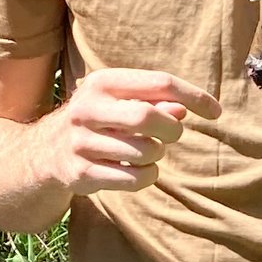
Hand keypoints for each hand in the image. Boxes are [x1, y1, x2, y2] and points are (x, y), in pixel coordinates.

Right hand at [43, 65, 217, 196]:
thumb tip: (182, 109)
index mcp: (102, 83)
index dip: (194, 96)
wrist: (46, 151)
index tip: (216, 112)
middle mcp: (87, 110)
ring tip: (148, 151)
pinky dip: (148, 176)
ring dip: (158, 155)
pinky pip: (134, 178)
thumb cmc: (99, 120)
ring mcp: (81, 143)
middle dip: (172, 130)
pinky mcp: (81, 174)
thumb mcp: (121, 101)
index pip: (159, 82)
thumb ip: (154, 102)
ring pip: (145, 152)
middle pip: (148, 117)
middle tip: (173, 135)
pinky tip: (138, 170)